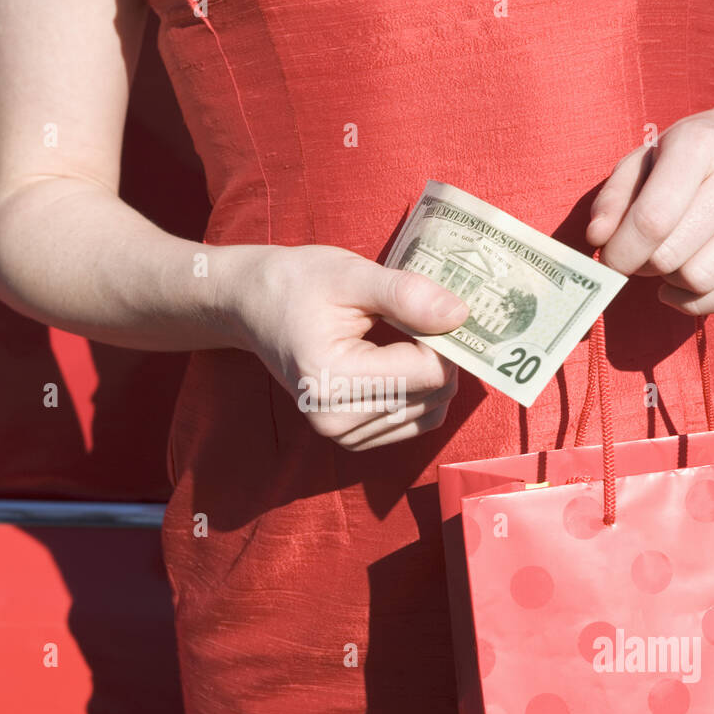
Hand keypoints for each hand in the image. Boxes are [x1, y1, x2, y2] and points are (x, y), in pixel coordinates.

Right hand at [223, 244, 469, 450]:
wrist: (253, 305)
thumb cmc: (297, 283)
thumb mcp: (350, 274)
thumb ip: (405, 294)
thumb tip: (460, 315)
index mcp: (331, 378)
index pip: (428, 372)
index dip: (447, 337)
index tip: (435, 307)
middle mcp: (334, 418)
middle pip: (434, 395)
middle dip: (444, 355)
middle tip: (427, 317)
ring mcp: (341, 434)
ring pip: (430, 413)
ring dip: (434, 375)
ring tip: (410, 336)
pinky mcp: (350, 439)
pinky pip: (414, 423)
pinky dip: (421, 393)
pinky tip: (402, 362)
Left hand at [585, 108, 713, 314]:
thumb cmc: (691, 157)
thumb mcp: (644, 159)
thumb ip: (613, 198)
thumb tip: (598, 238)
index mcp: (700, 144)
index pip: (652, 221)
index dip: (621, 253)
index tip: (610, 260)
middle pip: (673, 256)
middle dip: (644, 266)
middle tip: (642, 255)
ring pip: (702, 280)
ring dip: (673, 283)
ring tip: (670, 262)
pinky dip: (699, 302)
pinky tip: (685, 286)